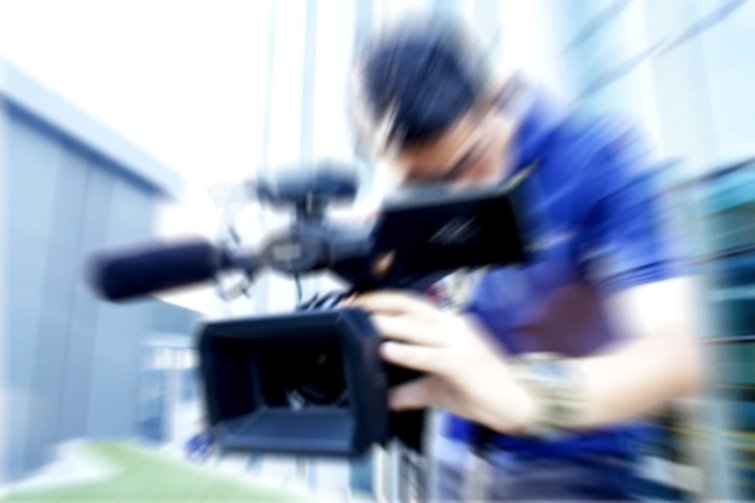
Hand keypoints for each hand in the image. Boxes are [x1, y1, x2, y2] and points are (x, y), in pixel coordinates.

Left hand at [348, 291, 534, 433]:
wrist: (517, 403)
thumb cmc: (481, 389)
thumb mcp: (437, 387)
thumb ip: (410, 389)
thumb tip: (385, 398)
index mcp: (449, 325)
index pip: (412, 303)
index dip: (384, 300)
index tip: (358, 302)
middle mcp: (454, 326)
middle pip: (411, 306)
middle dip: (379, 303)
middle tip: (351, 306)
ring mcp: (460, 343)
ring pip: (418, 327)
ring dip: (388, 323)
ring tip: (363, 322)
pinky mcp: (463, 364)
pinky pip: (430, 355)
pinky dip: (407, 352)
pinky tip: (387, 350)